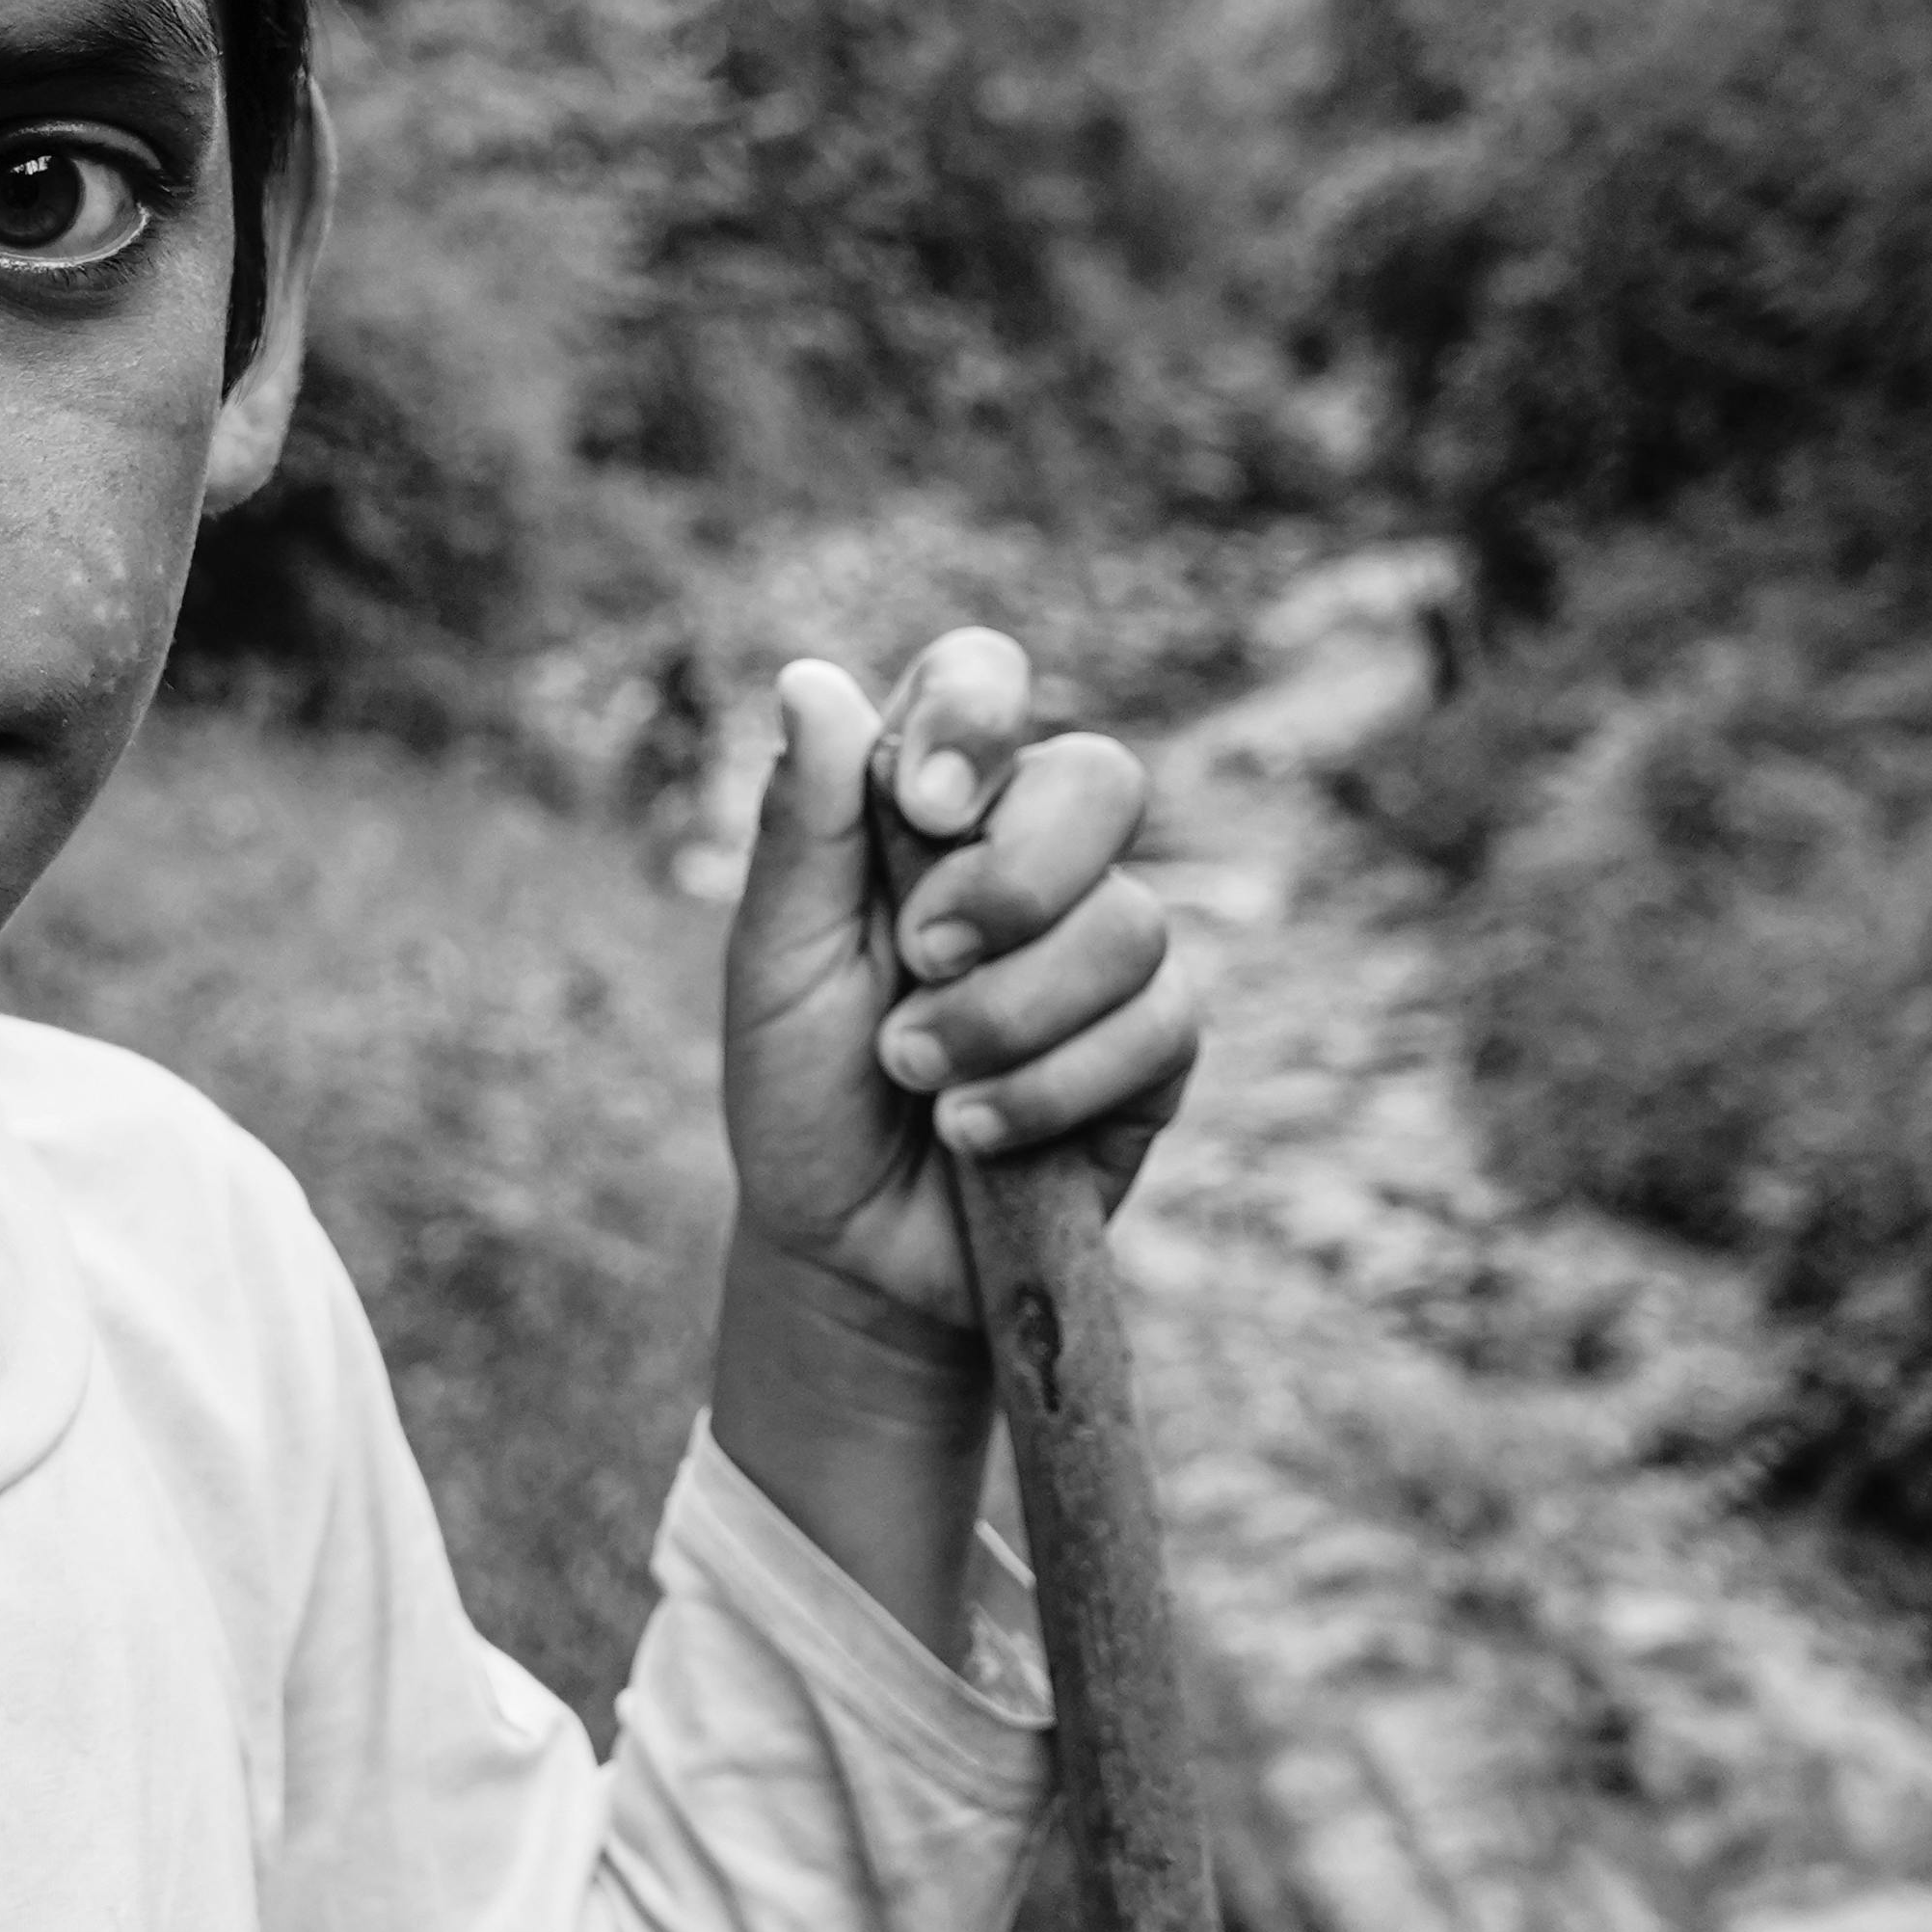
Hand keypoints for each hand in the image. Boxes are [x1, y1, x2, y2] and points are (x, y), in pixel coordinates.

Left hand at [702, 631, 1195, 1647]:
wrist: (852, 1255)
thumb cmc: (801, 1094)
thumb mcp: (774, 963)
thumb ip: (803, 825)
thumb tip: (811, 676)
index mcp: (931, 806)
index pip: (986, 678)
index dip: (976, 715)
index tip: (925, 805)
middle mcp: (1033, 856)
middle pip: (1099, 777)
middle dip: (1011, 879)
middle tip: (918, 959)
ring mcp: (1106, 948)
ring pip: (1128, 921)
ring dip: (1006, 1015)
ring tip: (917, 1078)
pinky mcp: (1156, 1045)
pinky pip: (1156, 1027)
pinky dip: (1050, 1087)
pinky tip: (978, 1135)